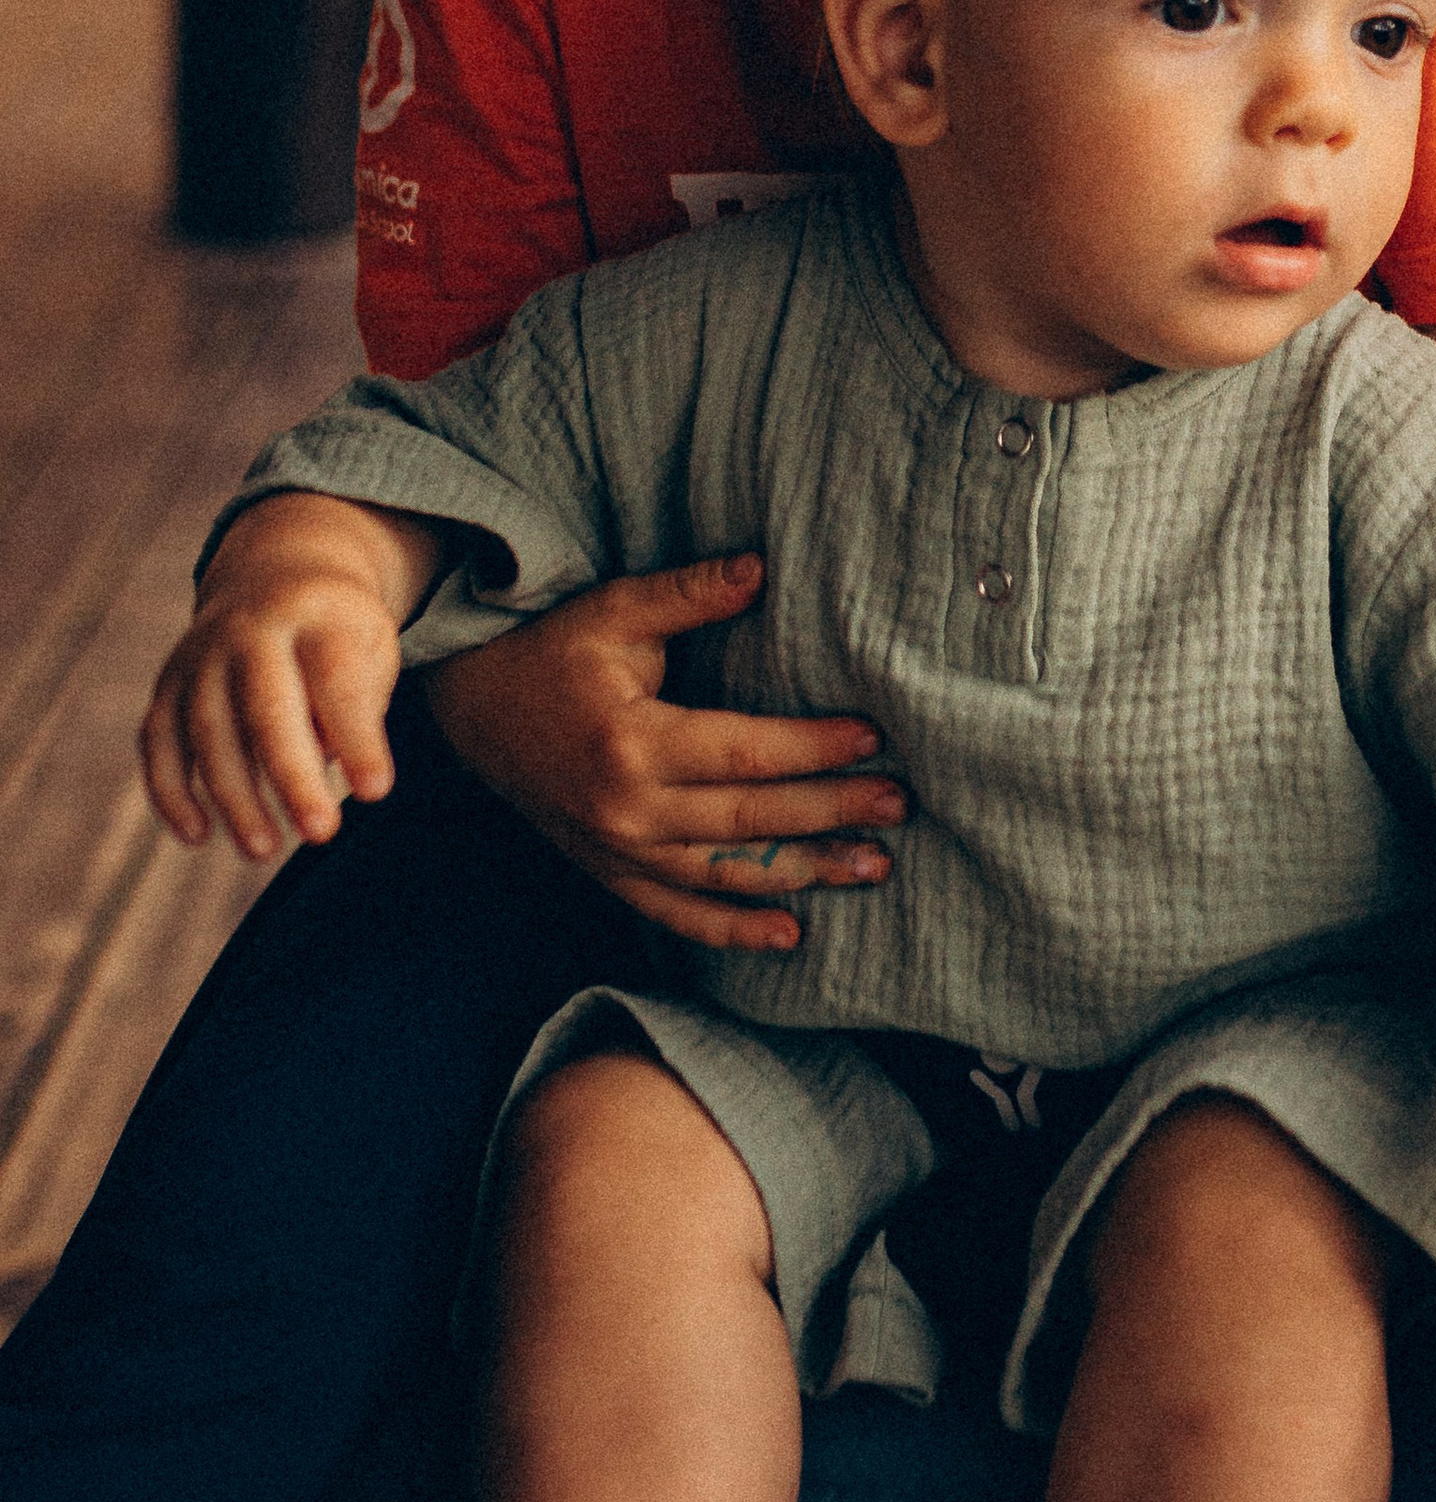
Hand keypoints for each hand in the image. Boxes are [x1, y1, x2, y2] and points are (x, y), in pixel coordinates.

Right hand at [142, 492, 422, 862]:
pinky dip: (171, 792)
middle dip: (292, 776)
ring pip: (209, 732)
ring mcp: (201, 656)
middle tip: (322, 832)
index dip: (356, 739)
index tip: (377, 793)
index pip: (337, 682)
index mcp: (316, 615)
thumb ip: (357, 702)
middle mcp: (251, 630)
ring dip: (234, 798)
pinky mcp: (167, 684)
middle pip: (266, 709)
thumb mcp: (370, 646)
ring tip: (264, 850)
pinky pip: (158, 742)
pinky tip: (197, 835)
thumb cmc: (339, 633)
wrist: (278, 570)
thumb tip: (322, 763)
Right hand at [423, 554, 906, 953]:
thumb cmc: (552, 651)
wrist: (471, 712)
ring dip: (804, 874)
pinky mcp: (609, 872)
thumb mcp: (614, 609)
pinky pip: (677, 913)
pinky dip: (732, 929)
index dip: (815, 747)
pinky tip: (790, 932)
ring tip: (873, 868)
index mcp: (634, 742)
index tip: (875, 738)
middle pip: (749, 820)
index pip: (746, 753)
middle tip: (899, 805)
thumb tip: (761, 568)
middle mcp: (628, 809)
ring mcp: (617, 851)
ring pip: (725, 875)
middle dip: (832, 813)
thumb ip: (689, 593)